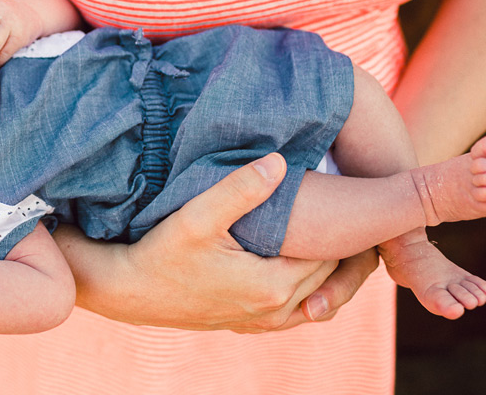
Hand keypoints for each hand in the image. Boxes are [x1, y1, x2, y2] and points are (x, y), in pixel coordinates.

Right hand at [63, 153, 374, 331]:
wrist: (127, 291)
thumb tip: (281, 161)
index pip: (333, 256)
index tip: (359, 197)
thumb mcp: (196, 216)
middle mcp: (273, 310)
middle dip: (344, 247)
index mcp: (271, 284)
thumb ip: (240, 189)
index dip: (350, 230)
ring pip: (316, 297)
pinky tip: (301, 263)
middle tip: (359, 211)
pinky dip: (308, 288)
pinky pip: (294, 309)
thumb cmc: (159, 252)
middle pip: (331, 278)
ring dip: (327, 269)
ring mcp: (259, 322)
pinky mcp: (245, 323)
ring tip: (336, 234)